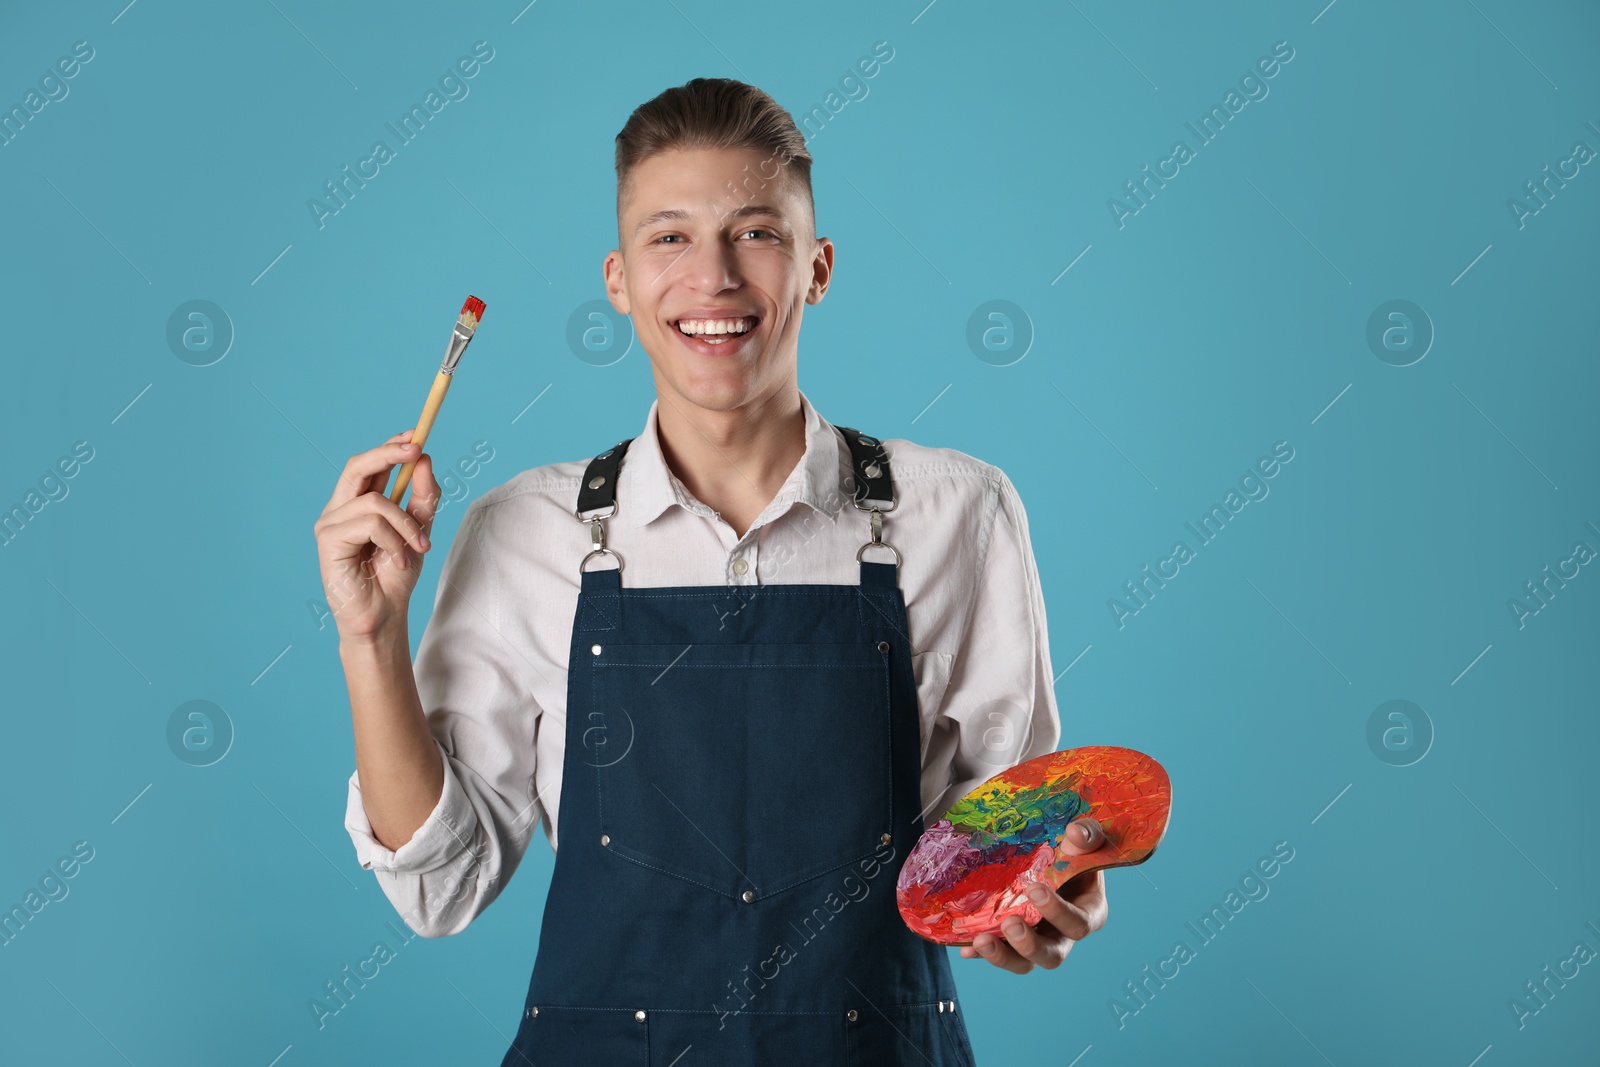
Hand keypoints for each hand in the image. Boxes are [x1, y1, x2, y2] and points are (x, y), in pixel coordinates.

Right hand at [312, 430, 440, 640]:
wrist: (384, 617)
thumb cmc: (395, 578)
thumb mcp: (418, 531)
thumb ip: (423, 498)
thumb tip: (425, 460)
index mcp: (357, 505)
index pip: (369, 466)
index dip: (390, 447)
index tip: (416, 436)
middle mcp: (339, 510)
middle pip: (357, 466)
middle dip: (389, 453)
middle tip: (417, 450)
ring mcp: (330, 524)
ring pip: (375, 501)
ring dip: (407, 524)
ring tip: (419, 547)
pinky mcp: (328, 540)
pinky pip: (371, 523)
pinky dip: (394, 541)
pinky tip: (400, 562)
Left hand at [958, 816, 1109, 973]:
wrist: (1053, 855)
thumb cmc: (1075, 851)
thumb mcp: (1085, 841)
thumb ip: (1087, 835)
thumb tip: (1074, 832)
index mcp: (1089, 912)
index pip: (1078, 924)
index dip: (1058, 912)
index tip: (1035, 890)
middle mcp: (1063, 935)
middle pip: (1052, 956)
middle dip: (1029, 944)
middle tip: (1009, 923)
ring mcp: (1037, 940)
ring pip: (1024, 963)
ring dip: (1003, 956)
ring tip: (981, 941)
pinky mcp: (1013, 941)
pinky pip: (999, 952)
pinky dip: (981, 952)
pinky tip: (965, 948)